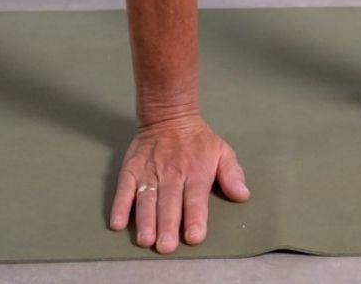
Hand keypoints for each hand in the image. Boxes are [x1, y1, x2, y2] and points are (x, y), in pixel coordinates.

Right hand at [109, 114, 249, 252]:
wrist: (169, 114)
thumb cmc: (198, 141)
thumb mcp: (221, 151)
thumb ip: (232, 174)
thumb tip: (242, 194)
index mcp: (195, 171)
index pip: (195, 197)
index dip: (195, 216)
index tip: (194, 236)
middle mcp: (172, 173)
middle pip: (170, 202)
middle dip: (168, 225)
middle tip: (166, 245)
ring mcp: (149, 172)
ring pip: (147, 198)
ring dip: (145, 219)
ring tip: (146, 239)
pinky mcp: (131, 170)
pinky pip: (124, 189)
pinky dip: (120, 206)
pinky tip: (118, 223)